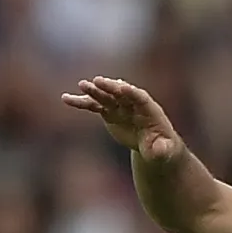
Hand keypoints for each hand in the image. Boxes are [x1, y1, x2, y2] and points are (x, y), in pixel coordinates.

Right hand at [61, 76, 185, 163]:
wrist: (152, 145)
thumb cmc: (162, 147)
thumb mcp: (165, 151)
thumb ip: (162, 150)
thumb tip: (160, 151)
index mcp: (150, 110)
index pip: (140, 98)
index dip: (132, 92)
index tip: (122, 86)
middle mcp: (133, 104)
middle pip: (121, 93)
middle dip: (110, 87)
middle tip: (97, 81)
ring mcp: (120, 107)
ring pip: (105, 97)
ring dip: (94, 91)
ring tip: (82, 85)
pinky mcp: (109, 112)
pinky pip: (93, 106)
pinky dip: (81, 102)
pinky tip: (66, 99)